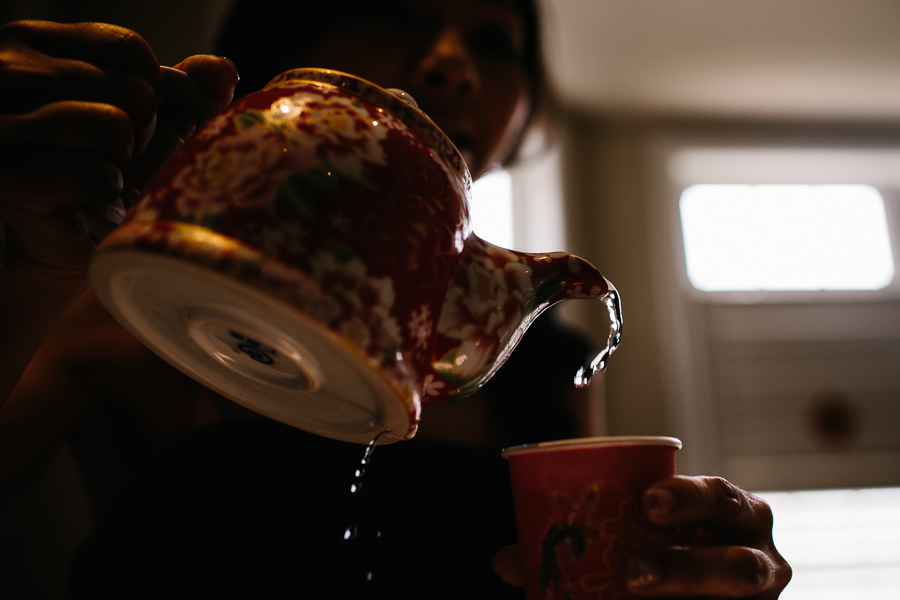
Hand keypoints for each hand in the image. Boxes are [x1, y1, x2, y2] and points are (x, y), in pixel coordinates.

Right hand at [0, 20, 236, 281]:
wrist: (66, 240)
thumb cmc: (104, 169)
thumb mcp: (151, 121)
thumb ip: (187, 89)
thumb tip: (222, 70)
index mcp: (35, 43)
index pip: (129, 48)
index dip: (151, 91)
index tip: (130, 118)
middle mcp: (6, 71)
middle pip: (130, 90)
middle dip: (141, 130)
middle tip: (112, 157)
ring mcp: (2, 125)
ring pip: (114, 126)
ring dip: (123, 161)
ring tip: (102, 173)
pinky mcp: (9, 178)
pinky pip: (95, 173)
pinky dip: (106, 192)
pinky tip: (88, 200)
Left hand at [492, 475, 790, 597]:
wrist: (699, 584)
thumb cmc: (668, 549)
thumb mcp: (636, 535)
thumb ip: (580, 542)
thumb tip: (505, 560)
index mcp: (733, 513)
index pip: (721, 496)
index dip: (689, 497)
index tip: (646, 501)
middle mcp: (760, 558)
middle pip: (738, 565)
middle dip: (686, 568)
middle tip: (631, 572)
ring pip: (735, 596)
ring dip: (684, 593)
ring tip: (632, 589)